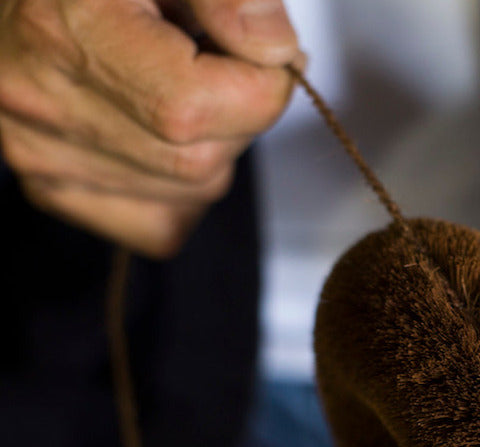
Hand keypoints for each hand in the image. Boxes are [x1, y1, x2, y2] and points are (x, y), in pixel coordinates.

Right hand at [0, 0, 299, 256]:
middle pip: (200, 160)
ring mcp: (45, 158)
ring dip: (212, 143)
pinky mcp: (55, 189)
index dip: (260, 86)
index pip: (196, 108)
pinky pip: (163, 221)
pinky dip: (184, 183)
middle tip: (217, 57)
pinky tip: (162, 127)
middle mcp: (45, 109)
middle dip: (238, 112)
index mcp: (64, 33)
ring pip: (190, 192)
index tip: (267, 53)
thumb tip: (276, 52)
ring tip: (176, 80)